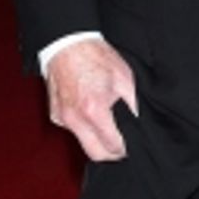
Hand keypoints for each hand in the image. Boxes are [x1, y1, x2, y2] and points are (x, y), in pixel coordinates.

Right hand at [46, 38, 136, 161]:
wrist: (67, 43)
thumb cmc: (94, 57)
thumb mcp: (124, 78)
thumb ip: (134, 106)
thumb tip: (142, 125)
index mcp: (94, 111)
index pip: (113, 147)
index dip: (126, 148)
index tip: (132, 144)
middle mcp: (75, 119)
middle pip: (96, 155)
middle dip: (111, 152)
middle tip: (122, 142)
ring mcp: (62, 119)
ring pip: (83, 143)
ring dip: (97, 139)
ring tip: (107, 122)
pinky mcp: (56, 115)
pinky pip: (73, 130)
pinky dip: (83, 127)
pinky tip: (90, 111)